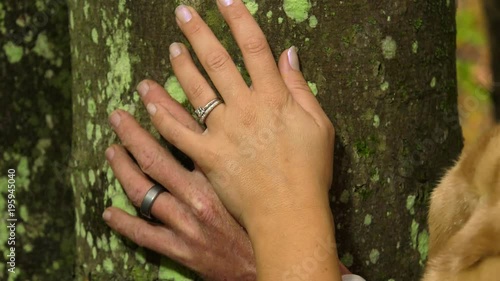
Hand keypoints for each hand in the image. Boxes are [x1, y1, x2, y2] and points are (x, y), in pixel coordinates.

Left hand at [103, 80, 254, 280]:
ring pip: (144, 193)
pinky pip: (145, 235)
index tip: (148, 90)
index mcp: (220, 175)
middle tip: (116, 116)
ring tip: (111, 151)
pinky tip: (109, 213)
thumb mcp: (268, 175)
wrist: (276, 260)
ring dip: (123, 170)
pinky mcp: (181, 249)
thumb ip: (255, 144)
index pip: (186, 134)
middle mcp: (198, 196)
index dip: (164, 108)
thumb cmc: (272, 216)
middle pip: (156, 159)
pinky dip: (125, 223)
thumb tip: (254, 104)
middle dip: (132, 134)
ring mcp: (186, 223)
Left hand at [145, 0, 334, 228]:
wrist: (290, 212)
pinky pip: (179, 132)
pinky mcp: (208, 157)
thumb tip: (289, 53)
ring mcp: (223, 132)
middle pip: (218, 61)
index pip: (254, 47)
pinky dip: (163, 115)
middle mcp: (245, 108)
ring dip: (180, 66)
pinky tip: (149, 99)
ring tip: (171, 48)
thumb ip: (300, 87)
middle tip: (183, 13)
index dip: (238, 20)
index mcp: (274, 97)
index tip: (224, 1)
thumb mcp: (319, 125)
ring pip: (195, 90)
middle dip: (199, 33)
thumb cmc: (309, 171)